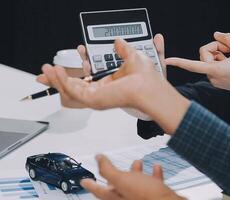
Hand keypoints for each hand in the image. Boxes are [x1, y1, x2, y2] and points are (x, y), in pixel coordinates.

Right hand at [37, 37, 189, 133]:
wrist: (149, 86)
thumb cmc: (145, 77)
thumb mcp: (132, 56)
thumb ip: (123, 50)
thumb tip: (118, 42)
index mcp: (108, 84)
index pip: (85, 81)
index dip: (73, 73)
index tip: (64, 66)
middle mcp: (101, 92)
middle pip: (74, 87)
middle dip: (59, 79)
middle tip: (48, 70)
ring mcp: (96, 98)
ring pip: (70, 90)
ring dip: (57, 79)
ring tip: (48, 69)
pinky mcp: (93, 99)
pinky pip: (73, 92)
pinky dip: (63, 81)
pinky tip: (57, 72)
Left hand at [81, 155, 184, 199]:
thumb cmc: (147, 197)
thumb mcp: (123, 180)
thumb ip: (108, 169)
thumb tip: (97, 158)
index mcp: (115, 198)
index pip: (98, 190)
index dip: (90, 184)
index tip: (84, 181)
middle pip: (117, 188)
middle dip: (115, 175)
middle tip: (111, 168)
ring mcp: (141, 199)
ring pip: (135, 185)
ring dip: (136, 172)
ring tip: (138, 163)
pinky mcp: (155, 197)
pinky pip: (152, 185)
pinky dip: (153, 176)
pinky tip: (156, 168)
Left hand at [166, 32, 229, 94]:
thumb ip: (227, 38)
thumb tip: (216, 34)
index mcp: (216, 70)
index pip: (193, 65)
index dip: (179, 62)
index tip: (167, 61)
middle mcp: (212, 77)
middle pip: (204, 54)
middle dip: (215, 48)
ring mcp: (214, 80)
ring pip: (209, 59)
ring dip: (219, 54)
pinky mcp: (217, 81)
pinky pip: (213, 65)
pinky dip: (221, 61)